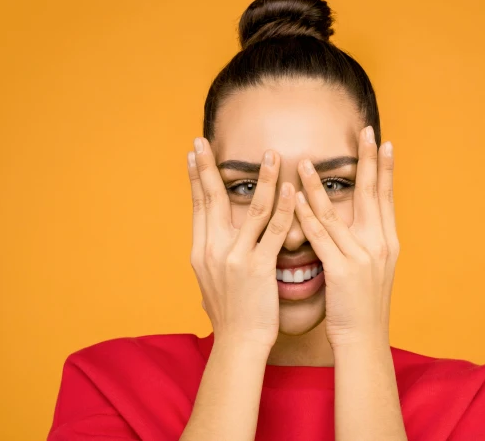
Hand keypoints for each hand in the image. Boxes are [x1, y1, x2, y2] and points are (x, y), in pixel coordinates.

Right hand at [188, 137, 294, 349]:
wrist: (239, 343)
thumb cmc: (231, 313)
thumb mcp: (213, 280)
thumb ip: (215, 254)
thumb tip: (212, 236)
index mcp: (201, 251)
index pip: (198, 206)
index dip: (196, 178)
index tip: (194, 154)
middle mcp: (214, 250)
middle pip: (211, 200)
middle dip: (209, 168)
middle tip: (204, 141)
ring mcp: (236, 258)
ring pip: (250, 209)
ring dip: (261, 178)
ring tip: (269, 154)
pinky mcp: (259, 268)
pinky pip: (273, 231)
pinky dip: (283, 208)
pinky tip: (290, 189)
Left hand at [293, 126, 399, 348]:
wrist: (364, 339)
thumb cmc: (363, 304)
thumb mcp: (372, 268)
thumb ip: (366, 241)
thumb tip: (358, 218)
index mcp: (387, 242)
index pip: (387, 196)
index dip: (385, 168)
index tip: (383, 141)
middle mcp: (379, 244)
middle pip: (373, 194)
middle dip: (369, 160)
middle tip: (366, 132)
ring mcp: (362, 256)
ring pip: (338, 212)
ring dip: (321, 184)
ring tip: (308, 160)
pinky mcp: (342, 270)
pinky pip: (321, 236)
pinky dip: (307, 215)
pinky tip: (295, 198)